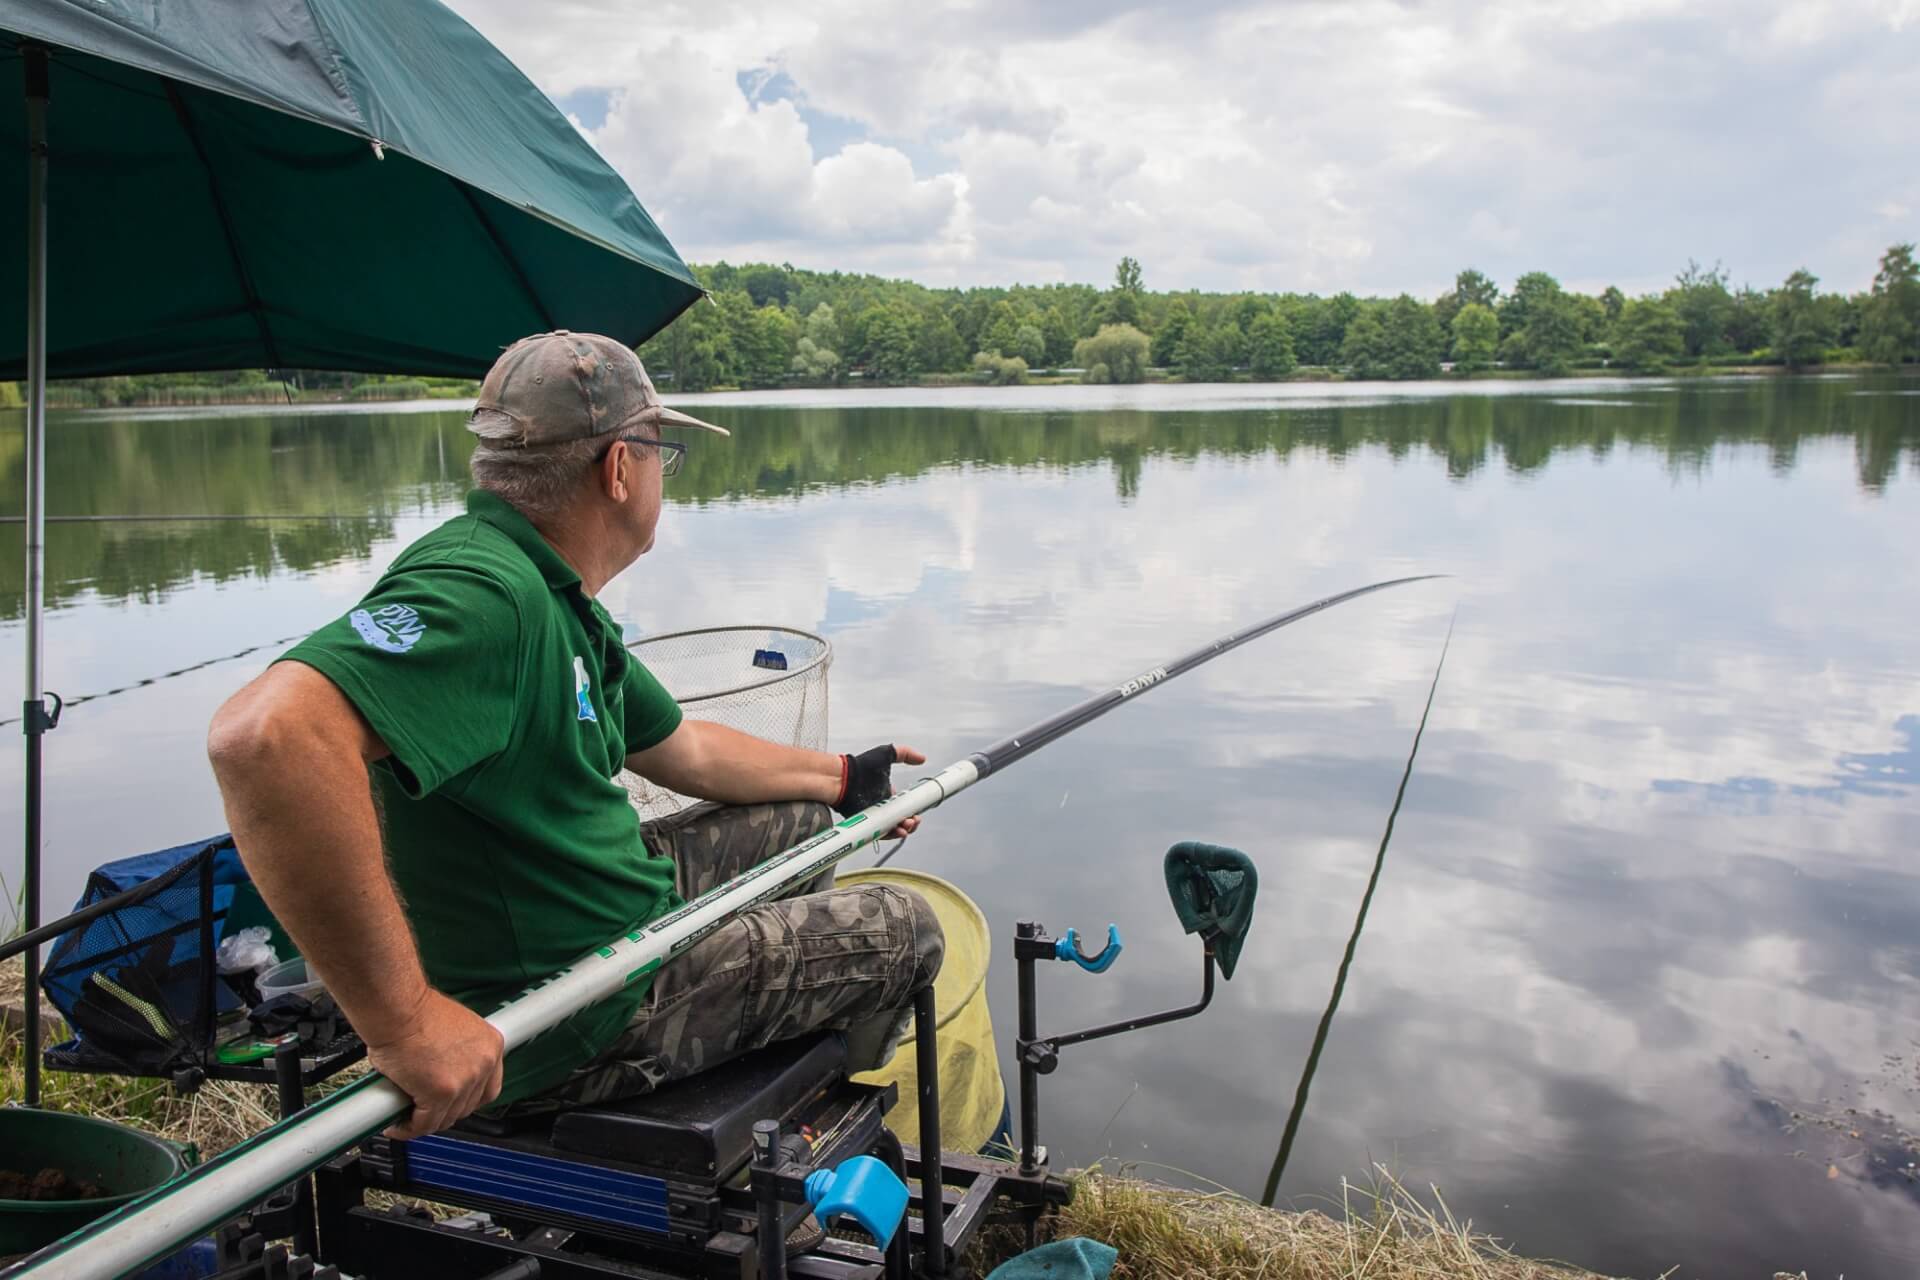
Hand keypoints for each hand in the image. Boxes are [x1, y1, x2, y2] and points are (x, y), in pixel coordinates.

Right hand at [367, 989, 505, 1138]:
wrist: (398, 1009)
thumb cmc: (416, 1012)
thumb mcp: (455, 1029)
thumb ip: (459, 1054)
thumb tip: (447, 1073)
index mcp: (490, 1046)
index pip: (488, 1088)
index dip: (467, 1100)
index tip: (452, 1102)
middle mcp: (483, 1064)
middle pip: (467, 1106)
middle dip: (444, 1112)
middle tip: (423, 1110)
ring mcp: (464, 1081)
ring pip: (445, 1118)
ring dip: (425, 1121)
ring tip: (408, 1116)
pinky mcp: (440, 1094)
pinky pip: (424, 1123)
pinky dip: (408, 1128)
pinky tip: (397, 1124)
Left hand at [835, 744, 926, 838]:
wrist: (841, 778)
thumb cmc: (859, 766)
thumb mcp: (886, 754)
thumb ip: (905, 753)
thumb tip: (922, 758)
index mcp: (887, 793)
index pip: (905, 806)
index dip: (913, 810)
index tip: (918, 812)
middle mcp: (881, 805)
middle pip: (901, 819)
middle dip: (911, 822)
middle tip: (913, 820)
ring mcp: (874, 815)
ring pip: (892, 827)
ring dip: (903, 829)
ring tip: (907, 825)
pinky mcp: (866, 823)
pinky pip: (880, 832)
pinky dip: (890, 834)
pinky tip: (897, 831)